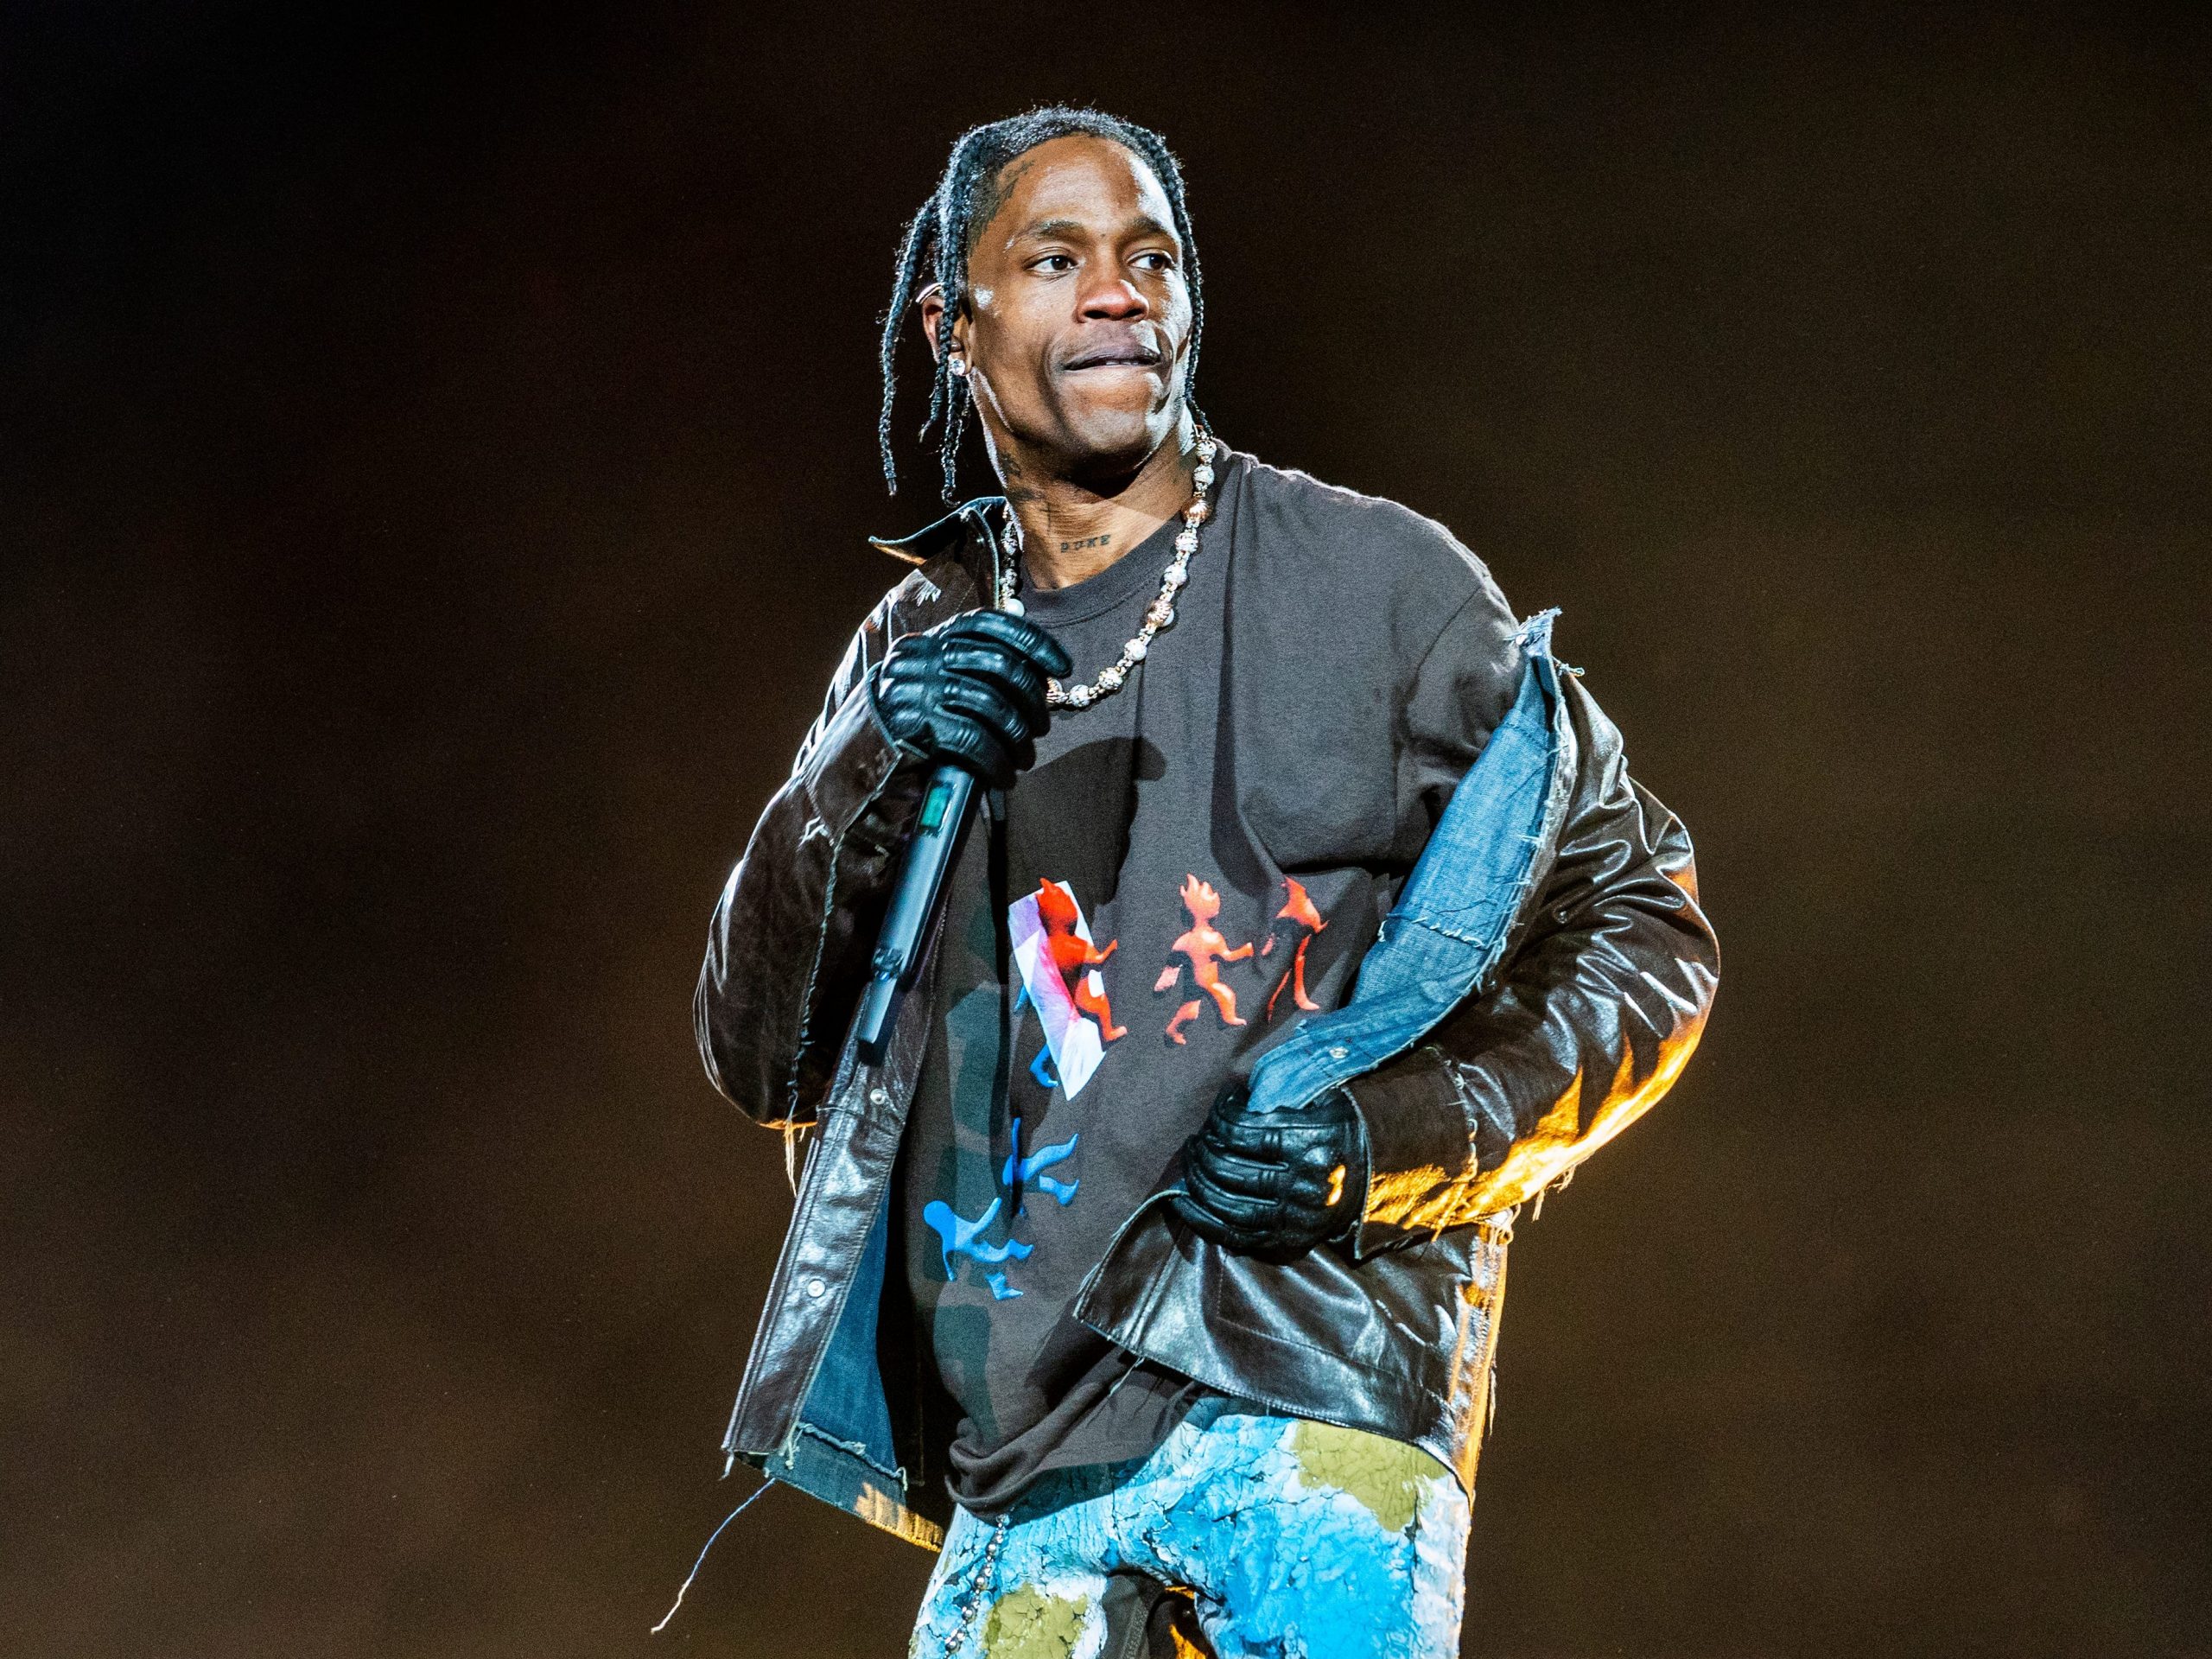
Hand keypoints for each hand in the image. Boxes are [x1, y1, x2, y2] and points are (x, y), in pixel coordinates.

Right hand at [869, 610, 1071, 789]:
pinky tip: (1005, 776)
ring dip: (1018, 737)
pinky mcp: (915, 724)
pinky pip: (973, 739)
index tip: (1063, 667)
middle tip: (1042, 726)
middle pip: (998, 665)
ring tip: (1025, 757)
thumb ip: (972, 666)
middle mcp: (924, 655)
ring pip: (990, 704)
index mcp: (932, 638)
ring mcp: (918, 687)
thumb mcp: (936, 680)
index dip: (1033, 641)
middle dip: (1032, 699)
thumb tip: (1036, 674)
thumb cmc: (909, 719)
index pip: (990, 624)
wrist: (855, 753)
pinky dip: (997, 761)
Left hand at [1172, 1082, 1368, 1254]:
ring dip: (1196, 1182)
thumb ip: (1282, 1094)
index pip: (1242, 1131)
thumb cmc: (1340, 1130)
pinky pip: (1235, 1235)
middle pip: (1230, 1168)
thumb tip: (1234, 1096)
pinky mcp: (1289, 1241)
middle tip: (1195, 1140)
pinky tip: (1183, 1200)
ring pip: (1229, 1204)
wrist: (1377, 1178)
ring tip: (1189, 1164)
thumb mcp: (1323, 1099)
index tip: (1218, 1109)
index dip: (1219, 1118)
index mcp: (1312, 1142)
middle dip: (1202, 1152)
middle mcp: (1303, 1184)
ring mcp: (1296, 1217)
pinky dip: (1202, 1218)